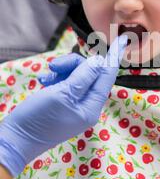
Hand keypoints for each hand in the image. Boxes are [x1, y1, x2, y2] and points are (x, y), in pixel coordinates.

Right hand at [0, 35, 127, 176]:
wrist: (17, 139)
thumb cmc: (39, 119)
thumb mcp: (62, 94)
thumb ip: (83, 77)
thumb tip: (100, 62)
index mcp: (92, 107)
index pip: (107, 76)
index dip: (114, 56)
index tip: (123, 39)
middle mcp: (87, 106)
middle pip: (89, 73)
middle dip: (73, 65)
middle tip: (54, 66)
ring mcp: (75, 105)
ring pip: (76, 76)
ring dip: (61, 71)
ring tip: (45, 77)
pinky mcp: (63, 104)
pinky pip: (65, 83)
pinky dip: (55, 79)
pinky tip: (44, 80)